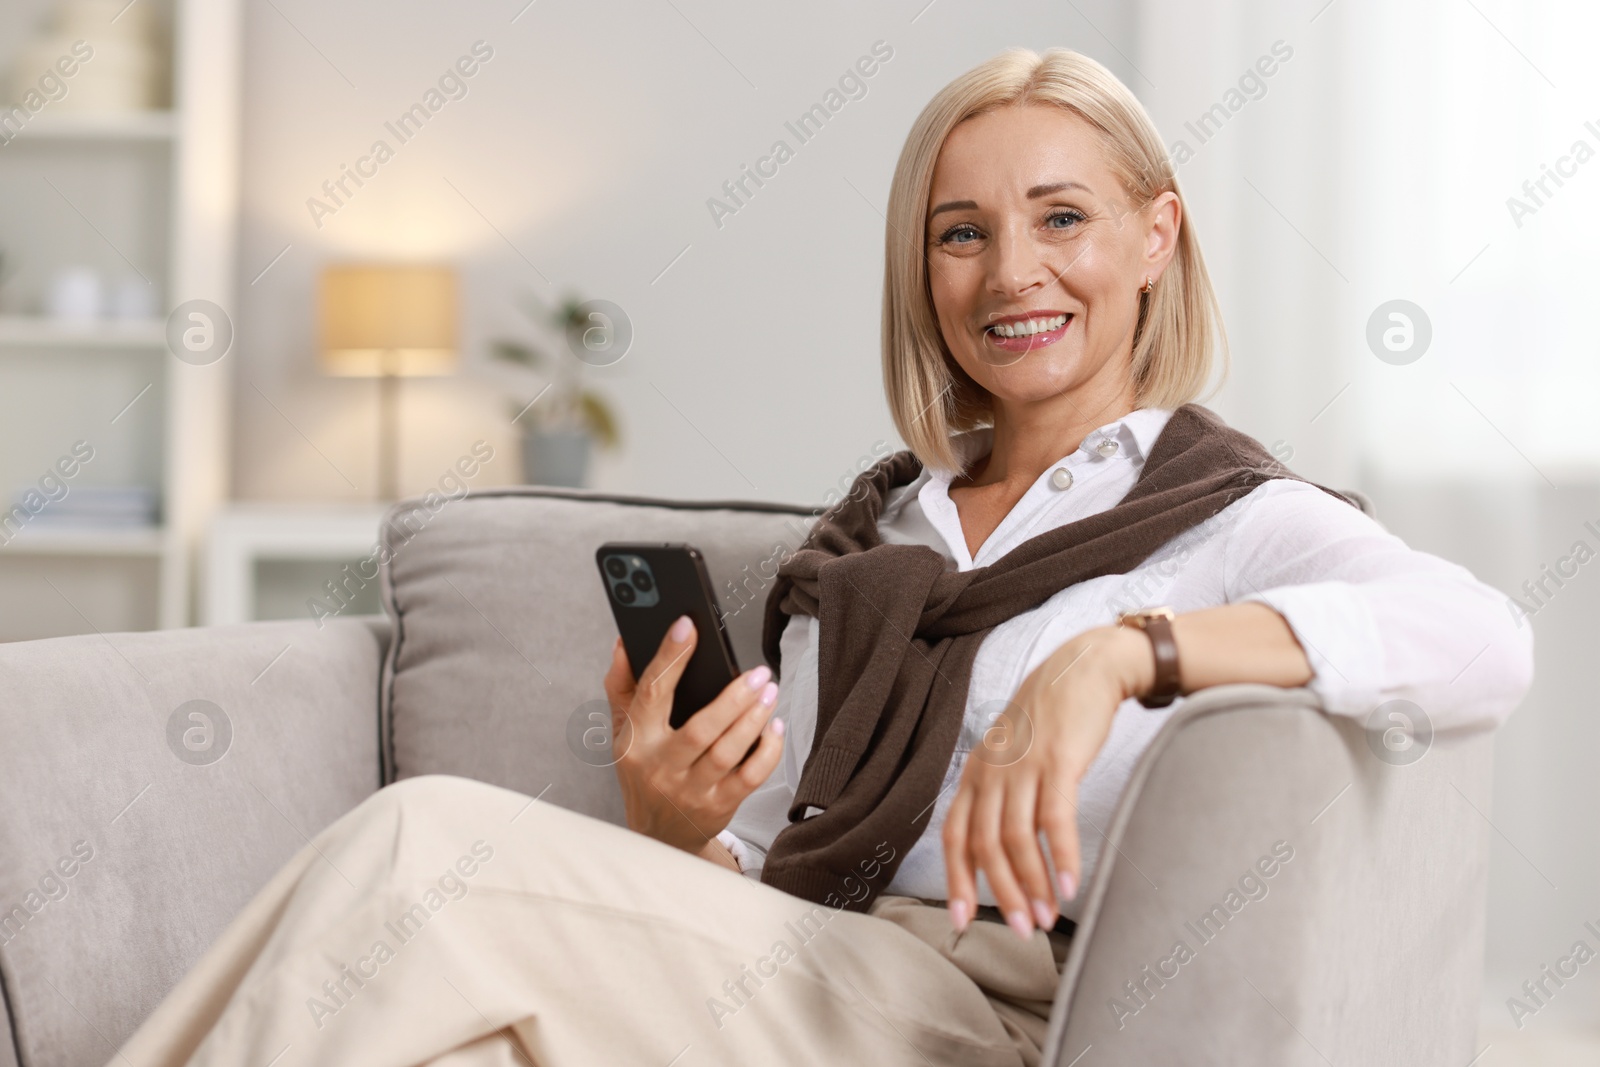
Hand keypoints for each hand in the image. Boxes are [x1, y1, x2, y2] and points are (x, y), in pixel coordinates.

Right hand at [602, 615, 785, 854]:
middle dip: (733, 697)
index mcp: (636, 741)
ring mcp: (691, 790)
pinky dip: (768, 750)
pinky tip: (775, 727)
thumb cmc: (644, 771)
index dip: (669, 657)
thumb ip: (622, 686)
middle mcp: (661, 768)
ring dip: (754, 718)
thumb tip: (623, 643)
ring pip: (728, 752)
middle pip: (700, 729)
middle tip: (758, 671)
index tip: (688, 625)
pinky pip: (750, 777)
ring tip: (770, 691)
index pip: (650, 693)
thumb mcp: (623, 731)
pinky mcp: (719, 806)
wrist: (658, 835)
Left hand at [941, 625, 1152, 937]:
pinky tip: (1069, 886)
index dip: (956, 880)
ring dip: (1031, 885)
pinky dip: (1061, 857)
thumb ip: (1001, 793)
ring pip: (1016, 838)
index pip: (955, 835)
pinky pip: (1055, 819)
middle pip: (984, 845)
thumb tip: (1003, 848)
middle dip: (1001, 894)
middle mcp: (991, 770)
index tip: (961, 921)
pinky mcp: (1058, 761)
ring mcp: (1023, 765)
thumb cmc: (1053, 718)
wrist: (1087, 668)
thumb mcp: (1013, 753)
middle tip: (1021, 931)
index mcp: (976, 772)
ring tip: (1046, 918)